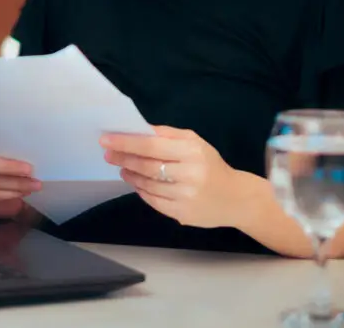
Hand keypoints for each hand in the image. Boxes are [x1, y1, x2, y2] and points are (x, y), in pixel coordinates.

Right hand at [0, 126, 40, 219]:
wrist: (2, 195)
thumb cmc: (5, 167)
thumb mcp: (4, 154)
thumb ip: (6, 148)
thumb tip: (30, 143)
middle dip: (7, 167)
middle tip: (29, 169)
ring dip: (15, 183)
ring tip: (34, 184)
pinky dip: (9, 194)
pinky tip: (23, 192)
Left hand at [100, 126, 244, 228]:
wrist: (236, 198)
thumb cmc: (211, 165)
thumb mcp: (195, 142)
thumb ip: (166, 134)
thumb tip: (138, 129)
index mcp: (191, 152)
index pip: (150, 146)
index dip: (126, 143)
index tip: (106, 140)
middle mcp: (189, 174)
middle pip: (146, 166)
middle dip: (123, 158)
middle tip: (108, 154)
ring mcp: (185, 196)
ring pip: (147, 185)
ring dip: (130, 175)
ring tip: (122, 168)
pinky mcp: (182, 214)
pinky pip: (153, 201)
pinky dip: (141, 191)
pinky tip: (137, 183)